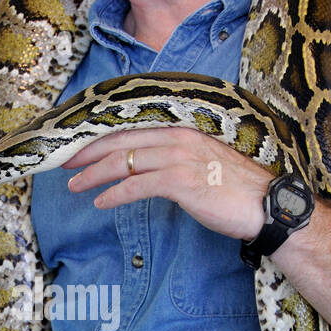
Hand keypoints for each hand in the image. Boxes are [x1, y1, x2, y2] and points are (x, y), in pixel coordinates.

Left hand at [63, 127, 270, 240]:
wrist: (267, 204)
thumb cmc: (236, 185)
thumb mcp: (202, 159)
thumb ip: (174, 153)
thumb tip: (145, 162)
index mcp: (182, 125)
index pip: (132, 125)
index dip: (101, 134)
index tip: (79, 143)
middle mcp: (178, 135)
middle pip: (120, 139)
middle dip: (87, 152)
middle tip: (64, 162)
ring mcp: (178, 157)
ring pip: (123, 161)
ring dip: (93, 175)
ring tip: (74, 185)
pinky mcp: (180, 181)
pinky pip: (136, 186)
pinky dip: (114, 194)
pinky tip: (100, 202)